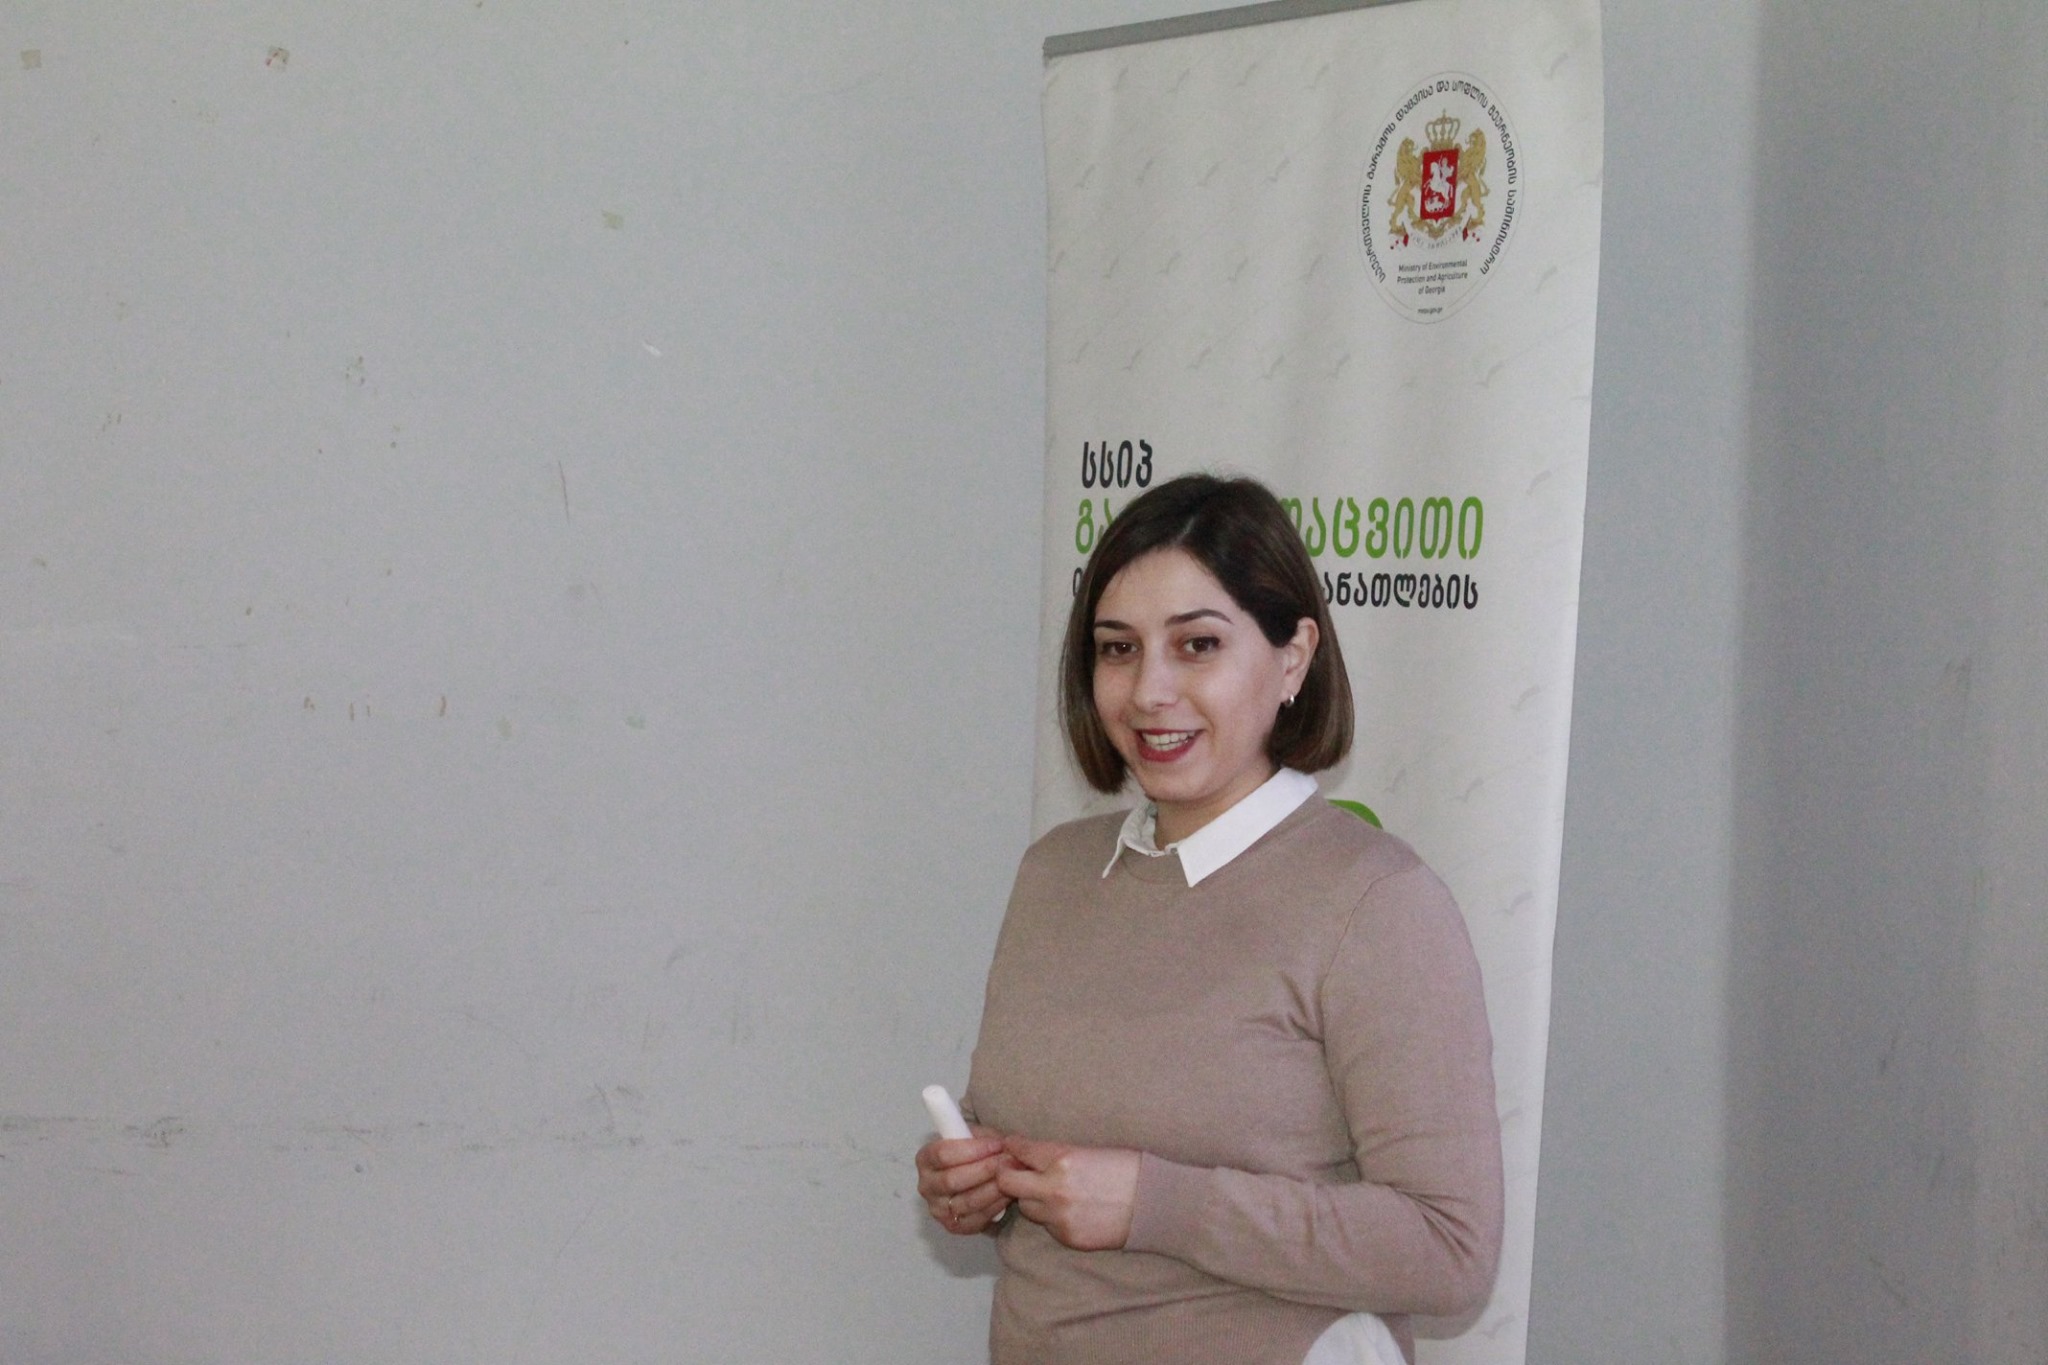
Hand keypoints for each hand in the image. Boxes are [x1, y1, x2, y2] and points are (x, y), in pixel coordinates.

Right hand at [915, 1127, 1014, 1235]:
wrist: (974, 1178)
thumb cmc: (974, 1153)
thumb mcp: (975, 1135)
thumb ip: (982, 1137)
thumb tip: (1003, 1143)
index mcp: (925, 1159)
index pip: (943, 1154)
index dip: (972, 1149)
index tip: (997, 1144)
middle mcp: (926, 1186)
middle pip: (952, 1180)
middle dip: (985, 1169)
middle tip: (1009, 1161)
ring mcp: (938, 1209)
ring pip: (967, 1201)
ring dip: (993, 1188)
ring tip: (1013, 1176)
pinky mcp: (954, 1227)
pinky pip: (977, 1218)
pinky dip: (995, 1206)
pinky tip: (1008, 1193)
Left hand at [996, 1135, 1140, 1250]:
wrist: (1156, 1204)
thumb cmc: (1128, 1169)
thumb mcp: (1090, 1151)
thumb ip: (1058, 1154)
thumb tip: (1029, 1155)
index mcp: (1062, 1158)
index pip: (1019, 1150)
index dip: (1012, 1147)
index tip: (1011, 1147)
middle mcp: (1054, 1188)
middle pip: (1007, 1182)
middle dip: (1009, 1175)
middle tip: (1017, 1171)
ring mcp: (1059, 1216)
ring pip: (1025, 1207)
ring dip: (1031, 1198)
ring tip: (1049, 1192)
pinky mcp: (1068, 1237)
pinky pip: (1047, 1226)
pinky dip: (1052, 1217)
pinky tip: (1069, 1209)